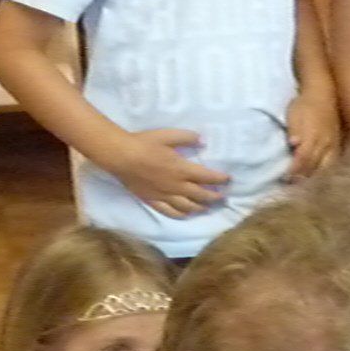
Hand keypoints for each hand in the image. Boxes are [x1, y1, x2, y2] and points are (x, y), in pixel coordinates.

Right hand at [110, 129, 230, 216]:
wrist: (121, 156)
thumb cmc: (144, 143)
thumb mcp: (168, 135)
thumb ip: (187, 138)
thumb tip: (203, 141)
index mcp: (182, 169)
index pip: (207, 177)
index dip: (219, 179)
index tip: (228, 179)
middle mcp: (176, 186)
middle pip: (200, 195)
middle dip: (214, 196)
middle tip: (223, 197)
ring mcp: (165, 195)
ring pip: (187, 206)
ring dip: (200, 208)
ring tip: (208, 208)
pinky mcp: (153, 200)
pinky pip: (170, 212)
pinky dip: (181, 215)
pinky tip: (187, 215)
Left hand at [285, 90, 338, 178]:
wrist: (323, 94)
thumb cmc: (304, 105)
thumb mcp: (294, 114)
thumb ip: (294, 130)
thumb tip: (293, 144)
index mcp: (313, 135)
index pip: (303, 158)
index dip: (295, 170)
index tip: (286, 178)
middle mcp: (325, 143)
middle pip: (314, 166)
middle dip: (303, 178)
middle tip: (293, 186)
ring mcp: (333, 146)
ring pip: (325, 168)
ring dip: (315, 178)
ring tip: (305, 186)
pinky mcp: (338, 146)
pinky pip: (333, 164)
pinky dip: (325, 173)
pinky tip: (319, 178)